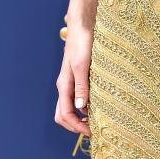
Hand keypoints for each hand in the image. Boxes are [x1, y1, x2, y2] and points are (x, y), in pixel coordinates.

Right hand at [55, 21, 92, 136]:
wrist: (83, 26)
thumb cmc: (83, 44)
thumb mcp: (83, 66)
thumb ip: (81, 87)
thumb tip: (79, 108)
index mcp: (64, 85)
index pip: (64, 114)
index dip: (76, 126)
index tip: (91, 132)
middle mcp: (65, 86)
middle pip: (63, 115)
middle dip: (75, 126)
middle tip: (92, 131)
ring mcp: (70, 82)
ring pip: (69, 107)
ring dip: (79, 118)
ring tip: (95, 121)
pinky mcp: (78, 77)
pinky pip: (77, 98)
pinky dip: (84, 107)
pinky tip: (97, 105)